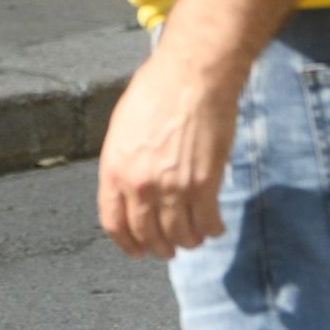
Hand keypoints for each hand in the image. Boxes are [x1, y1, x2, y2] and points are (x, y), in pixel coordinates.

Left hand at [96, 43, 244, 260]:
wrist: (191, 77)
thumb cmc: (156, 92)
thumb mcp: (123, 129)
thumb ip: (124, 163)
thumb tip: (129, 188)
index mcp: (114, 169)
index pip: (114, 222)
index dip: (127, 243)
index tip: (137, 251)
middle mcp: (140, 185)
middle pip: (147, 234)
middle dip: (159, 248)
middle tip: (169, 250)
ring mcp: (173, 188)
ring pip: (180, 235)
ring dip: (187, 242)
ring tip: (193, 238)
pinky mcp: (205, 185)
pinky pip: (207, 223)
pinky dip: (212, 231)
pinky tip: (215, 227)